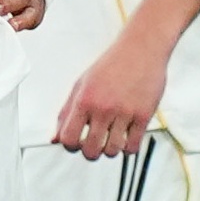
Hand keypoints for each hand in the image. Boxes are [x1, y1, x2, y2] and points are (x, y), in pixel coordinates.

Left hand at [55, 35, 165, 158]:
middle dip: (90, 152)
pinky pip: (133, 146)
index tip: (76, 142)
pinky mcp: (144, 115)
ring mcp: (124, 113)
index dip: (70, 146)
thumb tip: (55, 138)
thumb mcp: (81, 84)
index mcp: (84, 100)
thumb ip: (66, 112)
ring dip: (110, 150)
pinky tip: (126, 137)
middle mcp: (103, 108)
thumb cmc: (111, 65)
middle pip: (90, 150)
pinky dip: (128, 147)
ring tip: (112, 138)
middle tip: (94, 144)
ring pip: (112, 151)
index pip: (68, 139)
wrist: (141, 49)